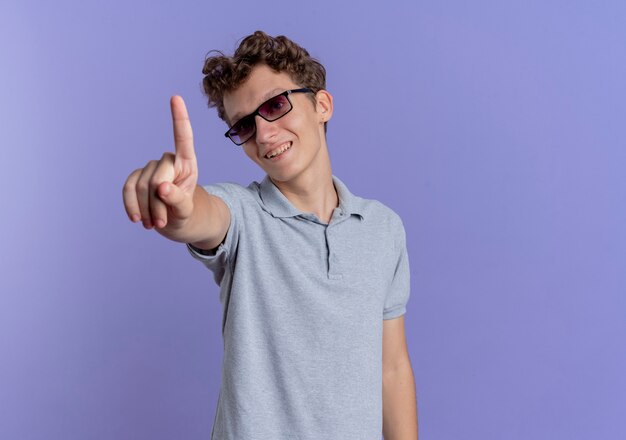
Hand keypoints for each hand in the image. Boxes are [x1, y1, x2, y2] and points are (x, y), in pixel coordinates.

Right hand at [123, 96, 197, 237]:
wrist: (177, 223)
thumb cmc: (188, 213)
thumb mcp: (188, 210)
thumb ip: (178, 199)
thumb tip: (161, 188)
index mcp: (187, 163)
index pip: (183, 138)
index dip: (179, 118)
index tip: (175, 97)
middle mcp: (168, 161)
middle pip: (156, 178)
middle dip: (159, 204)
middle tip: (164, 223)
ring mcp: (150, 169)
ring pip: (141, 186)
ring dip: (147, 210)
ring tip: (157, 225)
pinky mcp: (136, 178)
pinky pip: (128, 188)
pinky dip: (131, 206)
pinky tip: (137, 219)